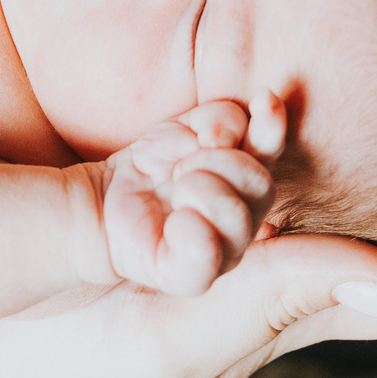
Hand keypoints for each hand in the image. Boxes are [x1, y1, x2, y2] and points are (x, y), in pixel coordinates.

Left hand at [97, 97, 285, 295]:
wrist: (103, 202)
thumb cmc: (151, 167)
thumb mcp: (183, 129)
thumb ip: (218, 121)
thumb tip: (223, 139)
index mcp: (248, 180)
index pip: (272, 152)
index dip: (272, 127)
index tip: (261, 99)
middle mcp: (247, 218)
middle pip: (261, 183)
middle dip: (218, 160)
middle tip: (182, 167)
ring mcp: (225, 252)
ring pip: (237, 216)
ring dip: (198, 188)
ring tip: (174, 189)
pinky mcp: (193, 277)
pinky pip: (205, 251)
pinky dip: (188, 228)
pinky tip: (172, 223)